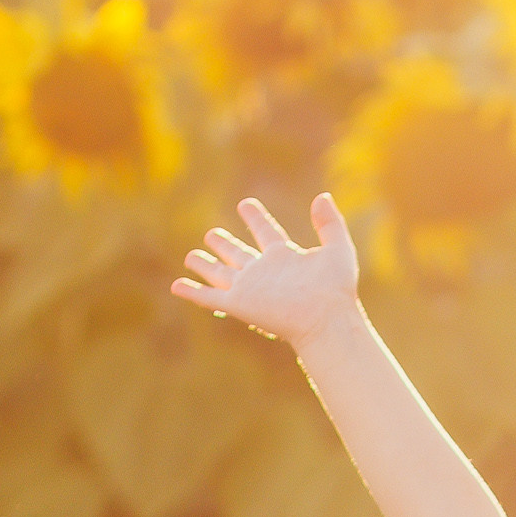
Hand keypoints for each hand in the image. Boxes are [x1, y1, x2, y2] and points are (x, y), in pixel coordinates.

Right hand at [171, 192, 359, 348]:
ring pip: (220, 272)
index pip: (266, 232)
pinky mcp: (238, 303)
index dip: (256, 218)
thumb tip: (322, 197)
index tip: (245, 204)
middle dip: (225, 244)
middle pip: (238, 254)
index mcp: (285, 257)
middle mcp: (263, 271)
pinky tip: (176, 286)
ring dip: (205, 265)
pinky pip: (208, 296)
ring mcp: (249, 288)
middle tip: (212, 234)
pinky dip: (191, 291)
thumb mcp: (338, 249)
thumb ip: (330, 223)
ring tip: (192, 256)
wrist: (325, 319)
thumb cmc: (335, 289)